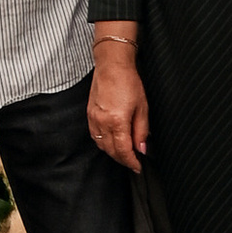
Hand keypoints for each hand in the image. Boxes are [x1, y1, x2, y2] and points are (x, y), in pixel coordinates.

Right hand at [86, 44, 145, 170]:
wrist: (112, 66)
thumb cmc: (128, 82)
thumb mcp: (142, 108)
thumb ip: (141, 131)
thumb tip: (142, 148)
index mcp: (117, 121)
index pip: (123, 151)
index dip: (131, 162)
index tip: (138, 167)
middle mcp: (102, 122)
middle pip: (111, 151)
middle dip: (123, 160)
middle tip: (133, 162)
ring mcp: (93, 119)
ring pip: (102, 145)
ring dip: (113, 153)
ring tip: (124, 153)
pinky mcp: (89, 115)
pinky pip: (95, 136)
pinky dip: (103, 143)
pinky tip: (111, 141)